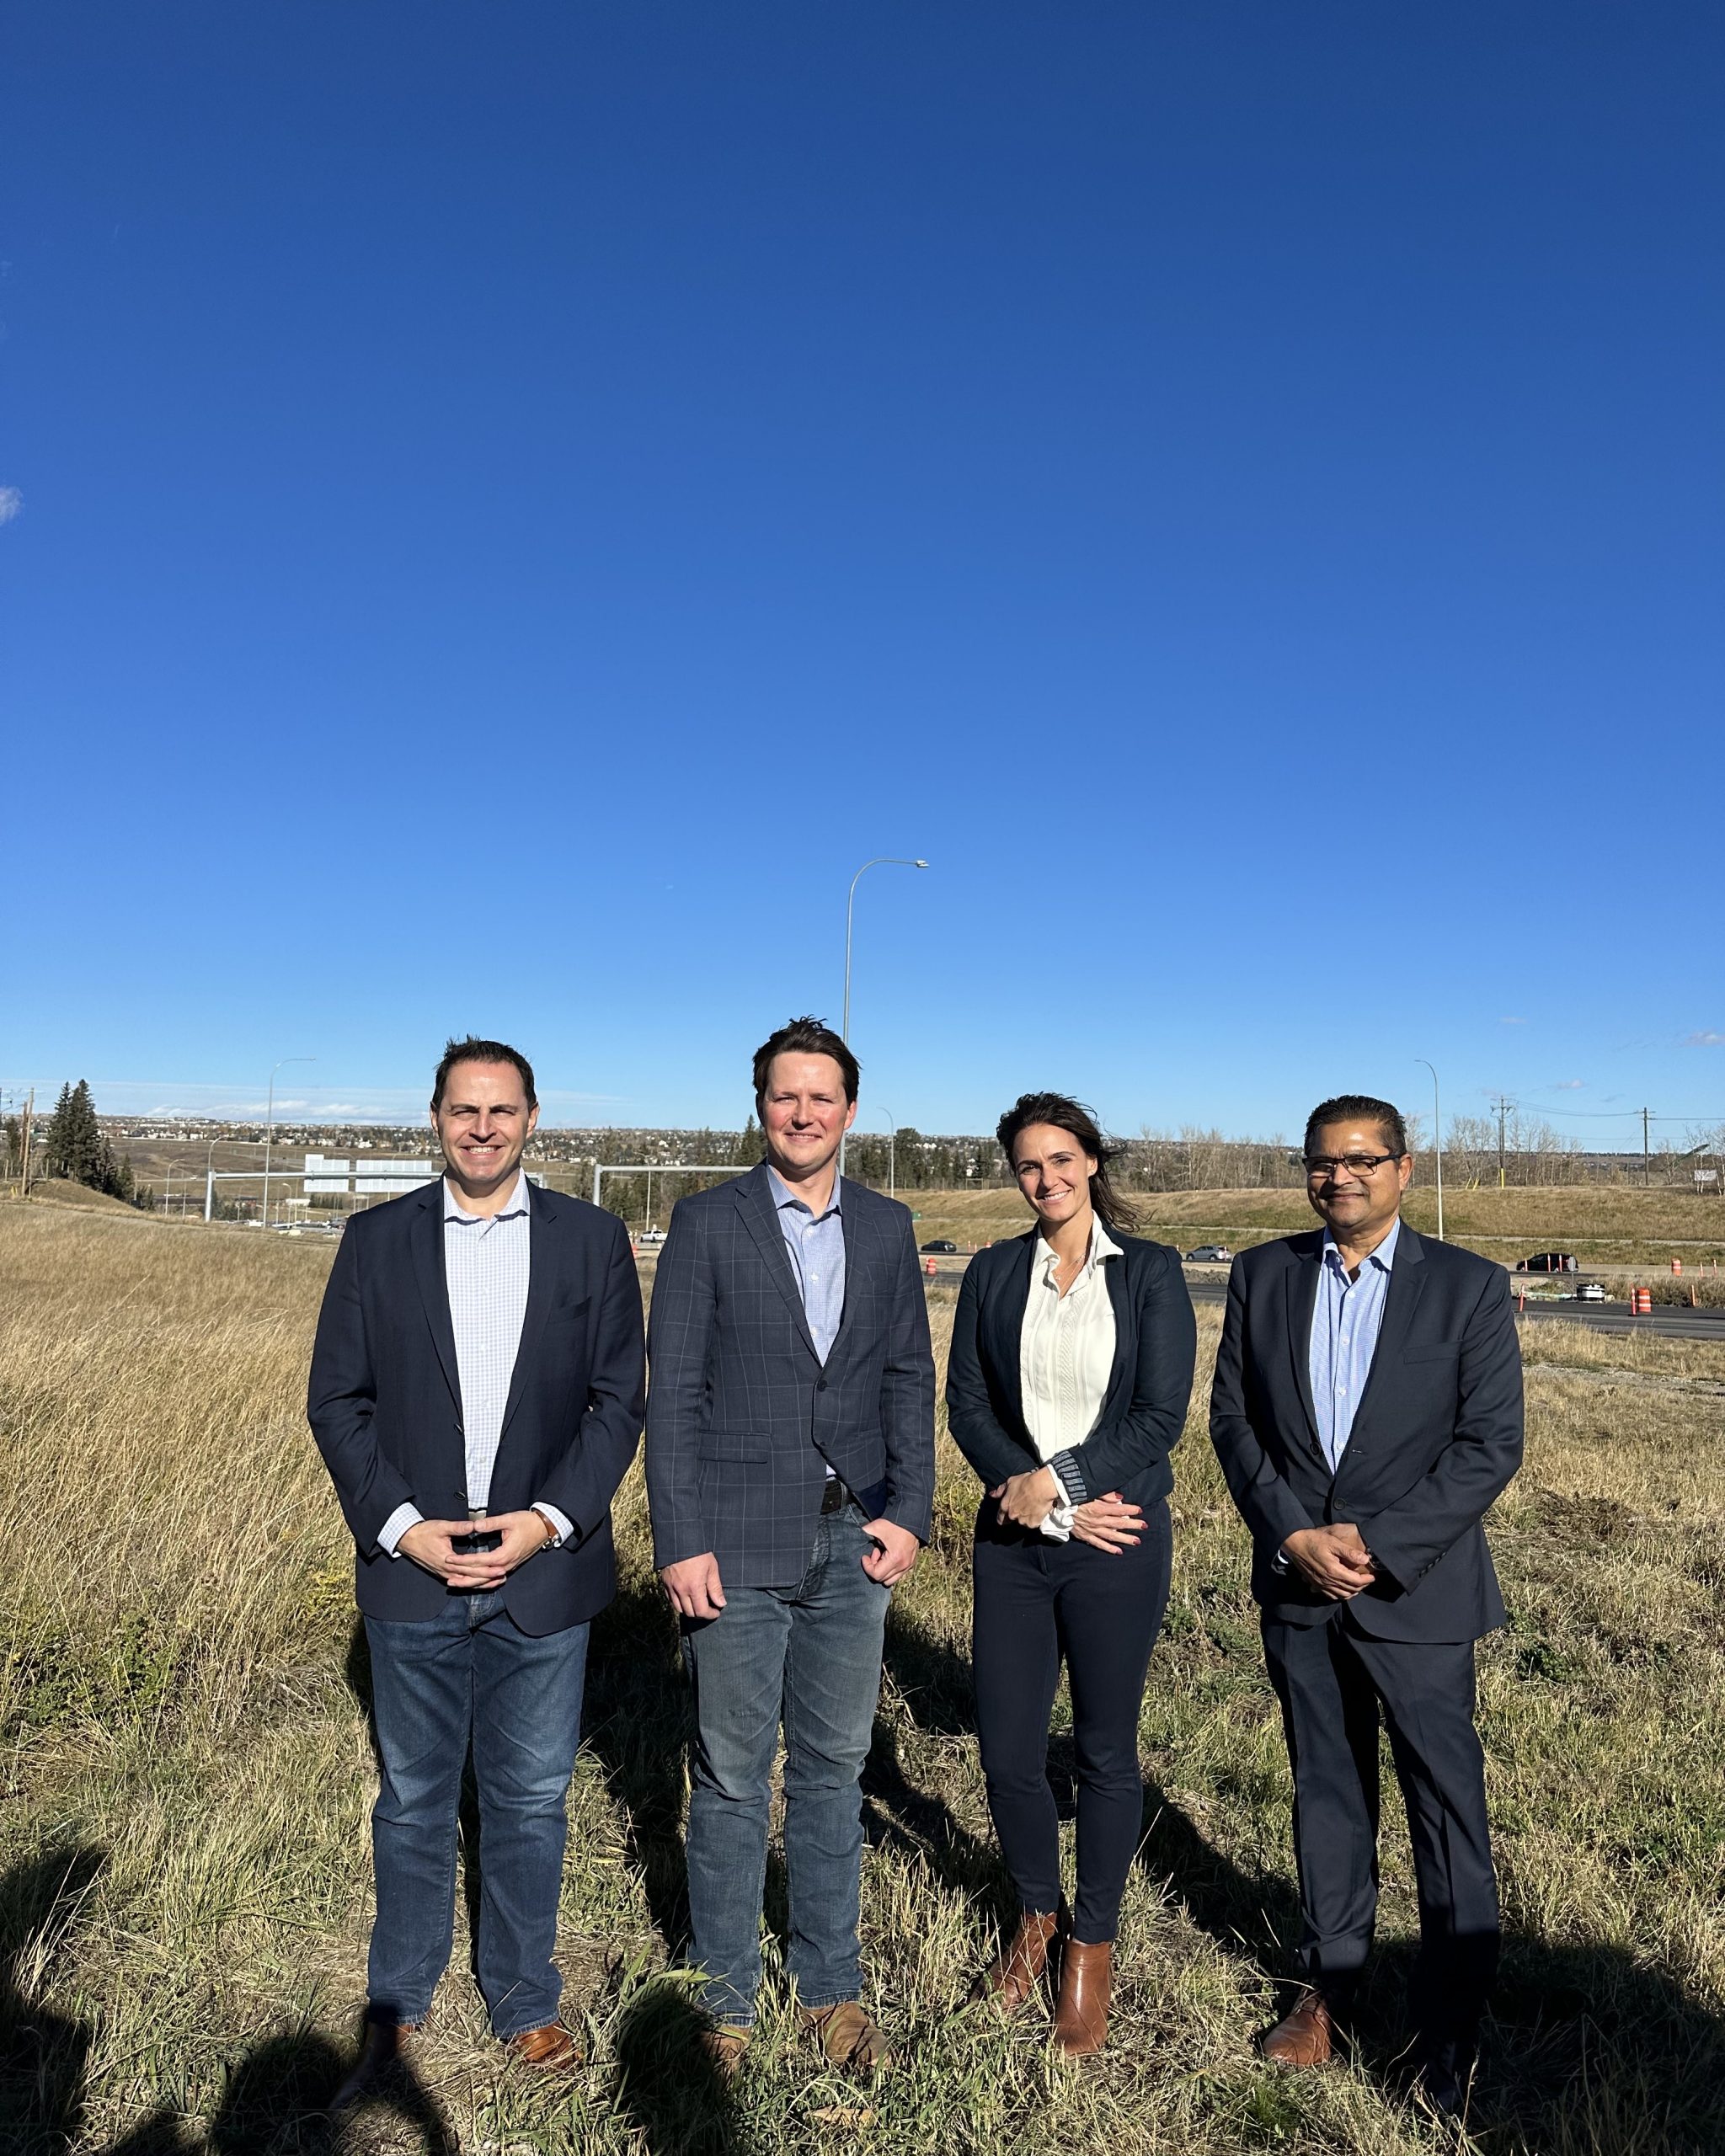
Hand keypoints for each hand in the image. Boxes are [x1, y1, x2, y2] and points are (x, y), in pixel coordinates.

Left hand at [401, 1511, 551, 1591]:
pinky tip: (473, 1582)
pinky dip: (481, 1582)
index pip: (478, 1560)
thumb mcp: (508, 1520)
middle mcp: (506, 1564)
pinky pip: (493, 1578)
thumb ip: (490, 1523)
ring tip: (454, 1582)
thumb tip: (474, 1525)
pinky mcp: (510, 1566)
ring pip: (486, 1580)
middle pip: (480, 1575)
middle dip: (462, 1574)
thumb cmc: (528, 1522)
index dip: (462, 1560)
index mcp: (504, 1554)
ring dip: (469, 1582)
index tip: (449, 1558)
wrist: (545, 1528)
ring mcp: (509, 1567)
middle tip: (446, 1573)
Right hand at [661, 1552, 726, 1619]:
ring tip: (698, 1604)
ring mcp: (670, 1587)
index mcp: (694, 1587)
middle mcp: (680, 1590)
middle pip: (690, 1613)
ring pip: (678, 1608)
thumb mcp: (712, 1568)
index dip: (711, 1614)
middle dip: (701, 1614)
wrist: (680, 1538)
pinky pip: (670, 1599)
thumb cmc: (699, 1551)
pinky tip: (686, 1597)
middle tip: (709, 1608)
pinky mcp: (664, 1582)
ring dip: (689, 1610)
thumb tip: (721, 1603)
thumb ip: (716, 1588)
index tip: (717, 1612)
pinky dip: (678, 1602)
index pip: (702, 1611)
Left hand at [860, 1517, 919, 1587]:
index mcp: (895, 1559)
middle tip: (874, 1553)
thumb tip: (853, 1535)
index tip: (865, 1556)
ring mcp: (908, 1566)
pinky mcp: (911, 1564)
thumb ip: (863, 1533)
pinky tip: (889, 1556)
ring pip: (890, 1580)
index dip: (867, 1566)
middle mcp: (903, 1566)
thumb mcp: (876, 1527)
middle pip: (882, 1580)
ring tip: (882, 1556)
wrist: (911, 1519)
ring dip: (883, 1571)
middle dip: (874, 1568)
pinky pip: (897, 1575)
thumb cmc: (894, 1524)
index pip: (876, 1575)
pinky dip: (890, 1569)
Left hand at [993, 1467, 1059, 1529]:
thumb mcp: (1010, 1482)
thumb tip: (992, 1494)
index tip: (1004, 1518)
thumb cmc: (1026, 1482)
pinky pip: (1033, 1523)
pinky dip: (1035, 1519)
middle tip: (1024, 1507)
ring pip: (1023, 1521)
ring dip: (1026, 1517)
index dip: (1002, 1518)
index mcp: (1005, 1505)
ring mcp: (1022, 1520)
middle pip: (1012, 1519)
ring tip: (1033, 1507)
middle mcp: (1012, 1515)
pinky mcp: (1033, 1523)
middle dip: (1017, 1515)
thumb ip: (1000, 1490)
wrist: (1041, 1487)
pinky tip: (1038, 1511)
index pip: (1000, 1517)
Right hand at [1068, 1491, 1143, 1554]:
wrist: (1056, 1508)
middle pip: (1119, 1523)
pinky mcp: (1086, 1536)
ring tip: (1137, 1541)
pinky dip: (1109, 1548)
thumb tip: (1120, 1498)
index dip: (1131, 1510)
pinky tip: (1119, 1551)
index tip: (1140, 1510)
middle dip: (1133, 1525)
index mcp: (1099, 1508)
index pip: (1119, 1510)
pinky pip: (1099, 1544)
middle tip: (1144, 1526)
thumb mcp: (1089, 1491)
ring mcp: (1092, 1530)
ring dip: (1125, 1538)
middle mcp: (1097, 1521)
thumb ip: (1106, 1495)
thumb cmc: (1073, 1497)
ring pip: (1112, 1535)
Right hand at [1281, 1523, 1375, 1599]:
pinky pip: (1331, 1595)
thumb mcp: (1333, 1542)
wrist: (1294, 1543)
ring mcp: (1321, 1584)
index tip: (1373, 1576)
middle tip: (1368, 1580)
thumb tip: (1366, 1559)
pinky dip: (1340, 1595)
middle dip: (1362, 1586)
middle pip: (1350, 1590)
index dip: (1367, 1580)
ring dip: (1352, 1592)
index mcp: (1334, 1571)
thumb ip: (1350, 1552)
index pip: (1356, 1581)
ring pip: (1341, 1595)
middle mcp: (1328, 1581)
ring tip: (1358, 1585)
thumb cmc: (1313, 1540)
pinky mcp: (1315, 1584)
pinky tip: (1343, 1589)